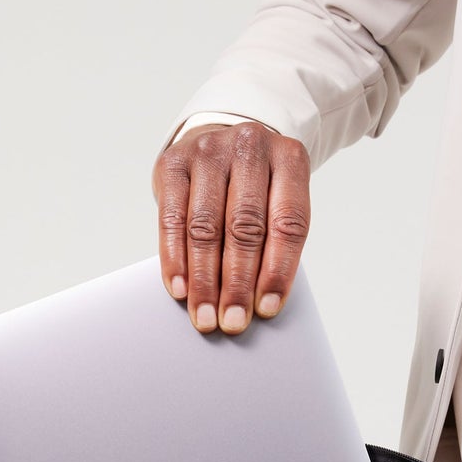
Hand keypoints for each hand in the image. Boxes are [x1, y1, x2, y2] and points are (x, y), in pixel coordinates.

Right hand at [151, 120, 310, 336]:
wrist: (218, 140)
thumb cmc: (254, 184)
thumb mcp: (276, 199)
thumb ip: (274, 239)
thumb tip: (260, 302)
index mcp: (289, 158)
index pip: (289, 222)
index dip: (278, 270)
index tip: (267, 308)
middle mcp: (249, 147)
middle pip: (244, 226)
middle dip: (237, 282)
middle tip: (232, 321)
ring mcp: (208, 152)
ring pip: (205, 226)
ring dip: (205, 279)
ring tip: (205, 316)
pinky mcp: (173, 164)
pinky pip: (172, 219)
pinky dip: (175, 260)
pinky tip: (180, 289)